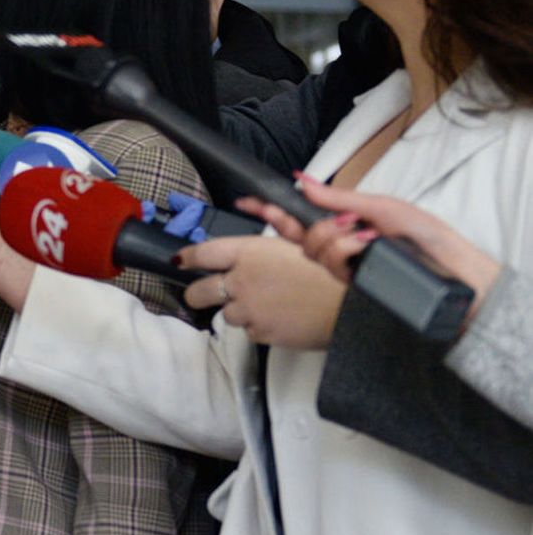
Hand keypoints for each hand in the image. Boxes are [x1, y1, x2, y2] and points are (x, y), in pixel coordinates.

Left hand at [177, 234, 346, 348]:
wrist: (353, 304)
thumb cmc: (331, 268)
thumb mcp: (300, 237)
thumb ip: (270, 223)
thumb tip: (248, 201)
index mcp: (249, 252)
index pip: (202, 254)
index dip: (188, 258)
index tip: (181, 261)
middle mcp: (242, 280)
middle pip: (198, 291)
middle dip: (198, 293)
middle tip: (206, 293)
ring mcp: (249, 310)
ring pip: (227, 314)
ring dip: (240, 310)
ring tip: (269, 303)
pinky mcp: (260, 333)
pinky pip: (250, 331)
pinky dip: (260, 326)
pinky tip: (282, 317)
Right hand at [240, 177, 502, 301]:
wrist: (456, 273)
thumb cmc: (428, 238)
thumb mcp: (384, 207)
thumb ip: (340, 198)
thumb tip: (304, 181)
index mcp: (346, 225)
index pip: (298, 217)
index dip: (270, 210)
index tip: (247, 200)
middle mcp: (340, 247)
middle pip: (299, 235)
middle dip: (304, 224)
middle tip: (310, 216)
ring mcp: (344, 267)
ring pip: (313, 249)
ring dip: (335, 238)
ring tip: (366, 234)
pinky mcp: (351, 283)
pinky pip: (332, 263)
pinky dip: (346, 250)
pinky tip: (365, 246)